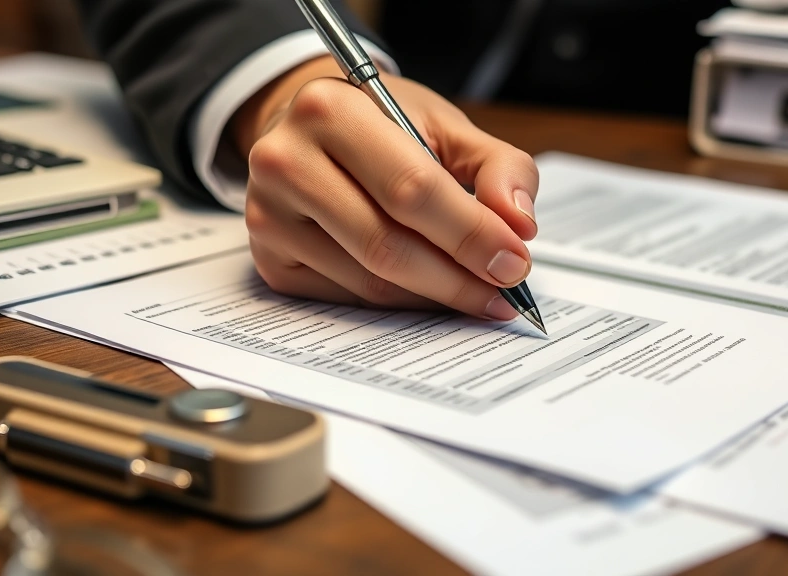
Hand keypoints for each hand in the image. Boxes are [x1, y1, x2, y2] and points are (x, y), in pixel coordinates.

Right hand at [233, 56, 538, 319]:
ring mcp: (268, 216)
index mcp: (330, 110)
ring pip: (369, 282)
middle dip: (457, 278)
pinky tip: (429, 290)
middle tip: (503, 292)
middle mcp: (285, 162)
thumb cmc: (383, 125)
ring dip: (433, 296)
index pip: (411, 188)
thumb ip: (498, 166)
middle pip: (386, 245)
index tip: (514, 262)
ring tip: (477, 293)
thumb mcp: (445, 125)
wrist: (311, 129)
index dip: (470, 233)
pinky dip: (399, 302)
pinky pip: (348, 298)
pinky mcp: (269, 261)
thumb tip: (518, 224)